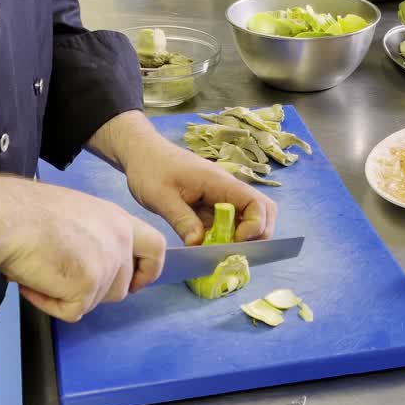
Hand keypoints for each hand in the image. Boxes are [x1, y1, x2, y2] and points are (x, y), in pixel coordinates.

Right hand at [0, 175, 166, 321]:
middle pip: (121, 288)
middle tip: (63, 279)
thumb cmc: (27, 212)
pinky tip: (33, 282)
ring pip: (95, 301)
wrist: (7, 217)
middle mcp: (119, 242)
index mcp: (118, 220)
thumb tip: (88, 262)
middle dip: (94, 291)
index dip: (147, 271)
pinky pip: (71, 312)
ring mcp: (106, 266)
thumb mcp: (76, 214)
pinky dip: (49, 304)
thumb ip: (95, 237)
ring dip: (67, 295)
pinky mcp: (87, 286)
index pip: (155, 249)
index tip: (134, 283)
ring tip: (41, 270)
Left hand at [88, 112, 277, 244]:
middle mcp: (227, 189)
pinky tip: (208, 245)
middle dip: (258, 234)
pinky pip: (229, 221)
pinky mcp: (212, 203)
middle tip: (234, 251)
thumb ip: (182, 220)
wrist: (141, 153)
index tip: (234, 242)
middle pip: (263, 210)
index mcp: (220, 183)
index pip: (257, 204)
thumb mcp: (161, 197)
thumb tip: (198, 245)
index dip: (255, 227)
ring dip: (242, 236)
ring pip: (249, 216)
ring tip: (220, 250)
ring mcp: (221, 196)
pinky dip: (226, 235)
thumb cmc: (151, 169)